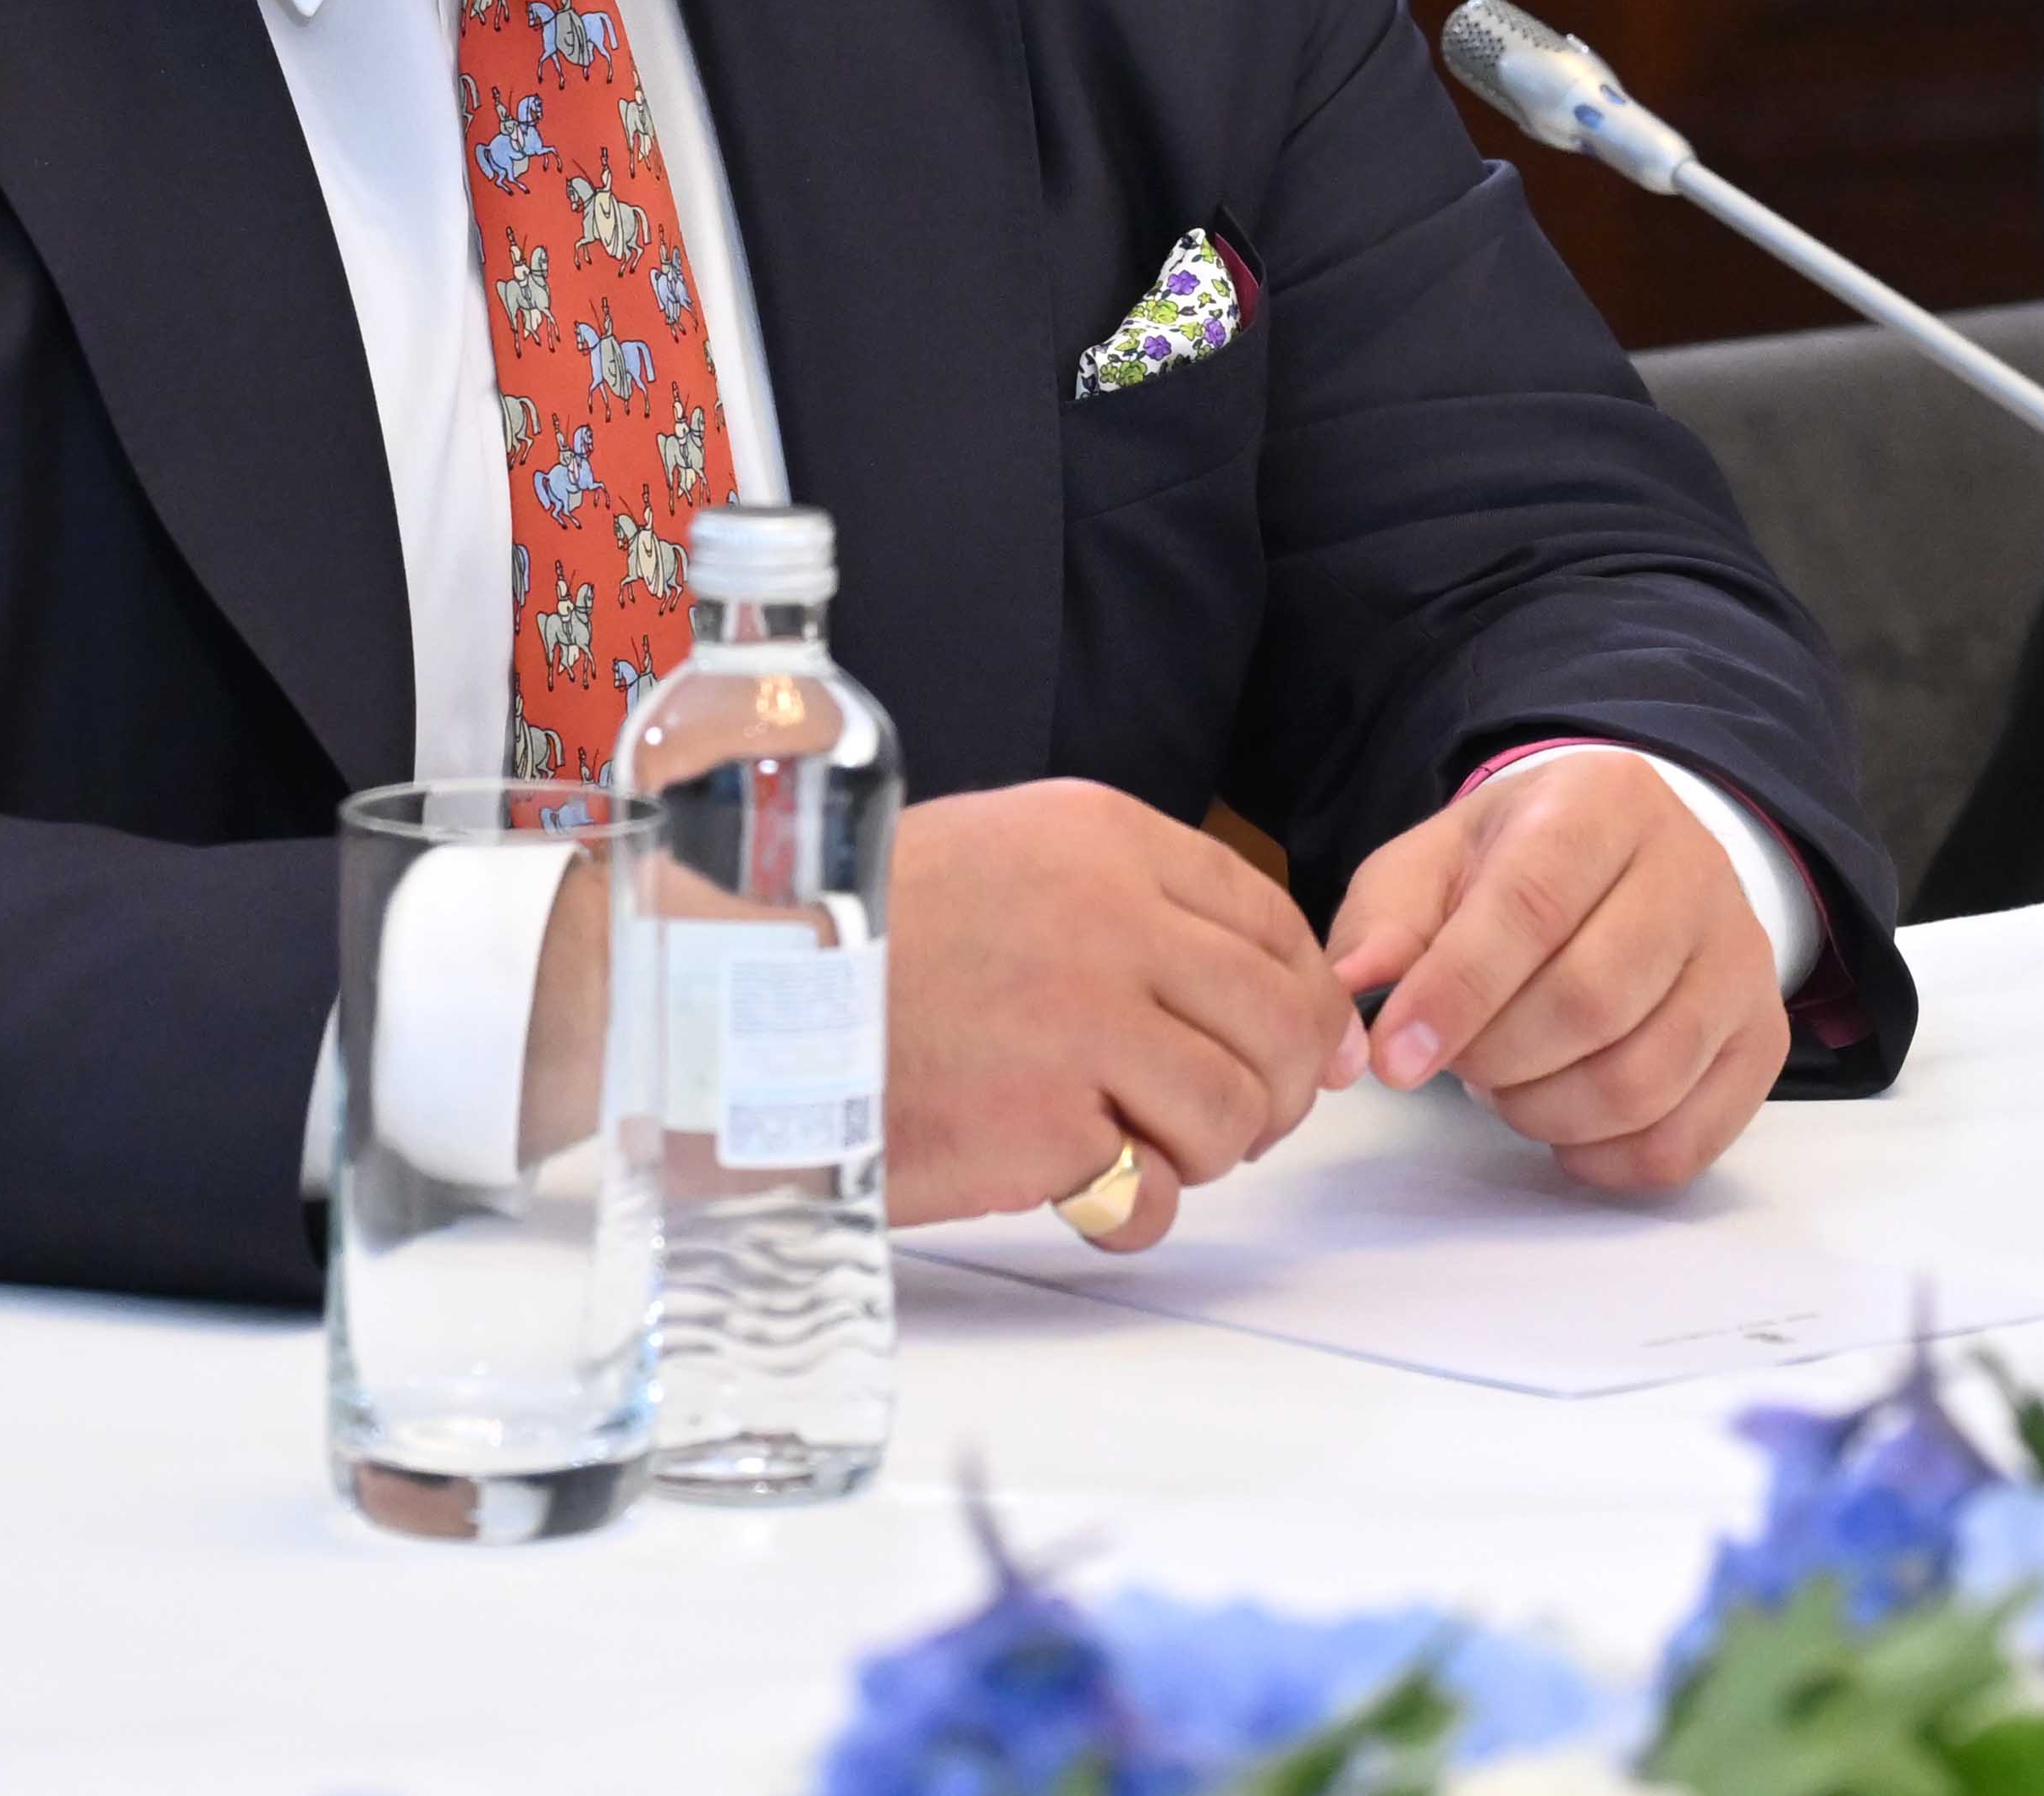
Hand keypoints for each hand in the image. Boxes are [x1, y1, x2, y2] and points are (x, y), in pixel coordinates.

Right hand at [883, 780, 1357, 1249]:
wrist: (737, 1002)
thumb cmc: (859, 937)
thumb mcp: (998, 859)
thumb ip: (1122, 905)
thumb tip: (1254, 986)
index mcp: (1102, 838)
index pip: (1270, 918)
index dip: (1304, 993)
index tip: (1305, 1045)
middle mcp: (1111, 920)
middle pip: (1282, 1017)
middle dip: (1281, 1084)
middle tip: (1240, 1121)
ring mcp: (1084, 1024)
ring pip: (1236, 1108)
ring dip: (1209, 1149)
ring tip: (1145, 1150)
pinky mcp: (1048, 1126)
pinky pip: (1156, 1190)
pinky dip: (1138, 1206)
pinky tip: (1086, 1191)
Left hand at [1322, 756, 1789, 1196]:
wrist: (1627, 864)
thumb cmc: (1515, 868)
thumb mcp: (1435, 864)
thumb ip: (1386, 922)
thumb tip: (1349, 995)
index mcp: (1604, 803)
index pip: (1531, 906)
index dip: (1456, 993)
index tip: (1395, 1059)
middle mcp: (1694, 871)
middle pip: (1593, 1000)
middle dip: (1498, 1059)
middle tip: (1457, 1064)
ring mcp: (1742, 958)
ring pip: (1642, 1080)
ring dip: (1545, 1112)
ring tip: (1507, 1085)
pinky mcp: (1762, 1037)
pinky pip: (1686, 1139)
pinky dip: (1606, 1159)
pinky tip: (1565, 1126)